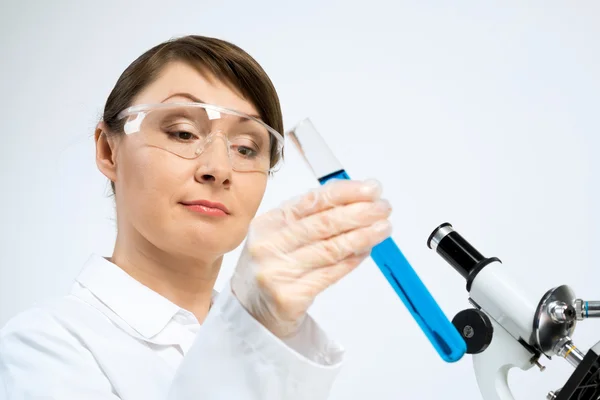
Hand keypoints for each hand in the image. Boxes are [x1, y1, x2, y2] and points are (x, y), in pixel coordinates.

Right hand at [230, 179, 391, 337]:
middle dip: (360, 213)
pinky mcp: (289, 297)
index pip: (311, 200)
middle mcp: (268, 246)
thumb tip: (356, 200)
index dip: (345, 192)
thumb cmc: (272, 267)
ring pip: (330, 249)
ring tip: (384, 228)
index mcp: (266, 223)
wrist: (251, 312)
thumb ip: (310, 218)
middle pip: (323, 224)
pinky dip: (352, 260)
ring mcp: (276, 272)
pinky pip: (330, 274)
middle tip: (384, 208)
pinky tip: (366, 251)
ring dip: (363, 236)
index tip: (371, 189)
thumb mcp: (279, 236)